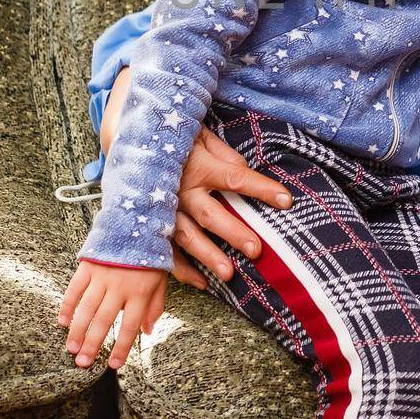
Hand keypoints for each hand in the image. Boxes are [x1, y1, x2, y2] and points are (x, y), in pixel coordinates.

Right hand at [58, 260, 167, 369]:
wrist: (137, 220)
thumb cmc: (150, 254)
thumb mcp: (161, 279)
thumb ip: (155, 306)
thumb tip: (148, 332)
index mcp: (140, 292)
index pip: (130, 327)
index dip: (121, 348)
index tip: (113, 365)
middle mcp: (120, 287)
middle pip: (105, 321)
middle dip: (93, 344)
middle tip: (83, 362)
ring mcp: (102, 276)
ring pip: (86, 308)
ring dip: (77, 330)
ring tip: (71, 348)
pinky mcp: (88, 266)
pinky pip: (75, 289)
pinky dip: (67, 305)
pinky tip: (62, 322)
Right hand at [99, 67, 292, 288]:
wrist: (133, 142)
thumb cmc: (176, 139)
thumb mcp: (202, 136)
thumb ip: (224, 155)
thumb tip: (243, 171)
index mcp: (199, 166)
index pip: (236, 178)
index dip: (262, 188)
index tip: (286, 200)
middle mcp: (182, 190)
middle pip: (212, 214)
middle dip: (233, 233)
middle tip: (256, 250)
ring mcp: (166, 209)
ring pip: (188, 237)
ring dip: (208, 256)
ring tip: (229, 275)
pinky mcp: (153, 222)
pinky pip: (166, 248)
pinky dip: (181, 268)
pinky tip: (201, 282)